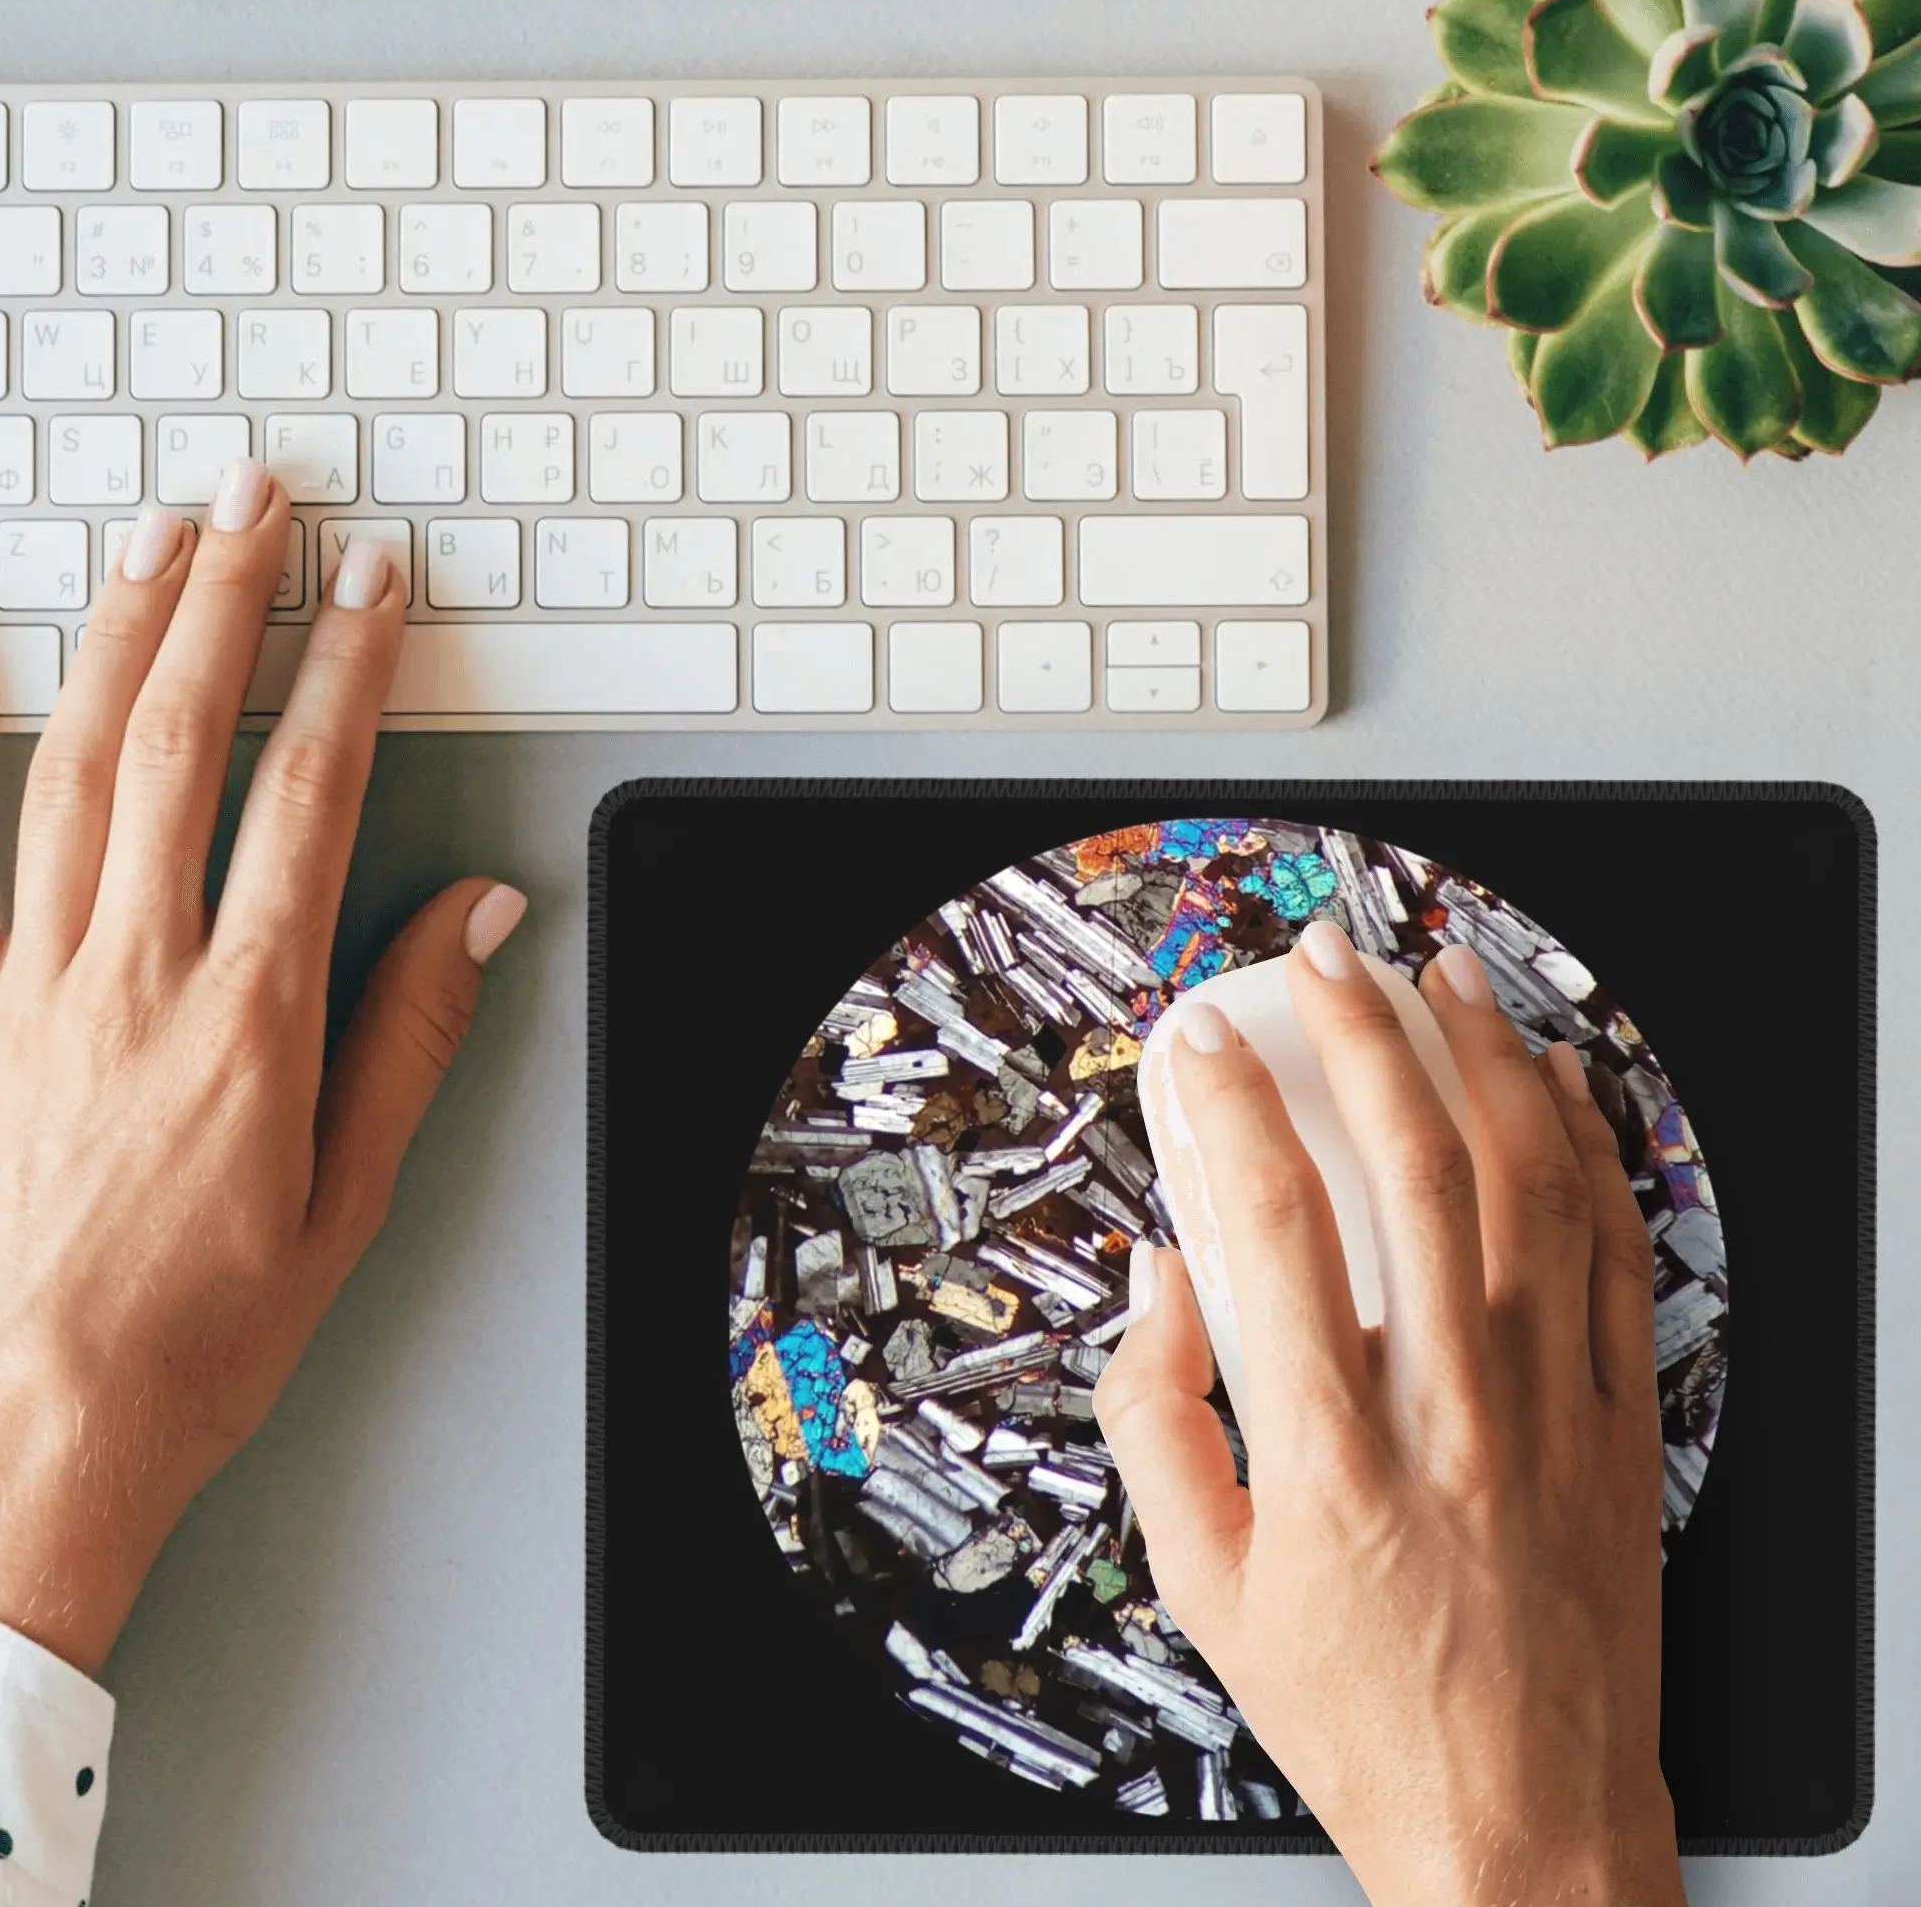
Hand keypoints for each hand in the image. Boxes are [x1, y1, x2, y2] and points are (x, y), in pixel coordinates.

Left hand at [0, 463, 524, 1673]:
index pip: (313, 796)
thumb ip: (409, 1033)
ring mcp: (19, 989)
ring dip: (114, 640)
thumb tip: (477, 913)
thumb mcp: (346, 1198)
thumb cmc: (191, 1338)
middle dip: (228, 604)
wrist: (17, 1443)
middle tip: (258, 502)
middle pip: (183, 745)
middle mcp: (130, 978)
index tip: (372, 586)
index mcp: (248, 1020)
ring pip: (67, 771)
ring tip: (150, 542)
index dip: (350, 672)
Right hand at [1095, 922, 1680, 1906]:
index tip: (1200, 1041)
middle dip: (1362, 1032)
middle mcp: (1451, 1410)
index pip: (1271, 1226)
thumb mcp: (1206, 1591)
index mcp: (1331, 1453)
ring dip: (1481, 1057)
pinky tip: (1552, 1082)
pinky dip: (1587, 1148)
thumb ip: (1156, 1425)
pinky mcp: (1621, 1423)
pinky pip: (1615, 1252)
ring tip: (1440, 974)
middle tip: (1324, 957)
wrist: (1529, 1826)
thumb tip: (1160, 1286)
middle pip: (1412, 1168)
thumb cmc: (1363, 1715)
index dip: (1228, 1106)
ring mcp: (1552, 1409)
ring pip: (1529, 1186)